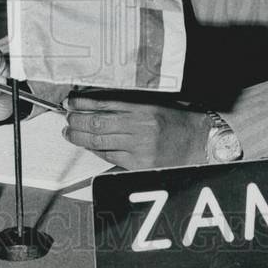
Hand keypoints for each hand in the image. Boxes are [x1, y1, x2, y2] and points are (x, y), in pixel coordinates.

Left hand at [63, 94, 209, 169]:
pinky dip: (95, 150)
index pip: (105, 104)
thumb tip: (96, 103)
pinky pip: (110, 158)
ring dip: (80, 138)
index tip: (70, 101)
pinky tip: (88, 145)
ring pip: (100, 142)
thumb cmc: (178, 119)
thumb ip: (128, 103)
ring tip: (70, 133)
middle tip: (66, 118)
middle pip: (98, 124)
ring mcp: (140, 149)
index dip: (83, 103)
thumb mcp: (155, 103)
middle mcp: (140, 128)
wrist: (201, 142)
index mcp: (144, 108)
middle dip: (77, 121)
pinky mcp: (140, 165)